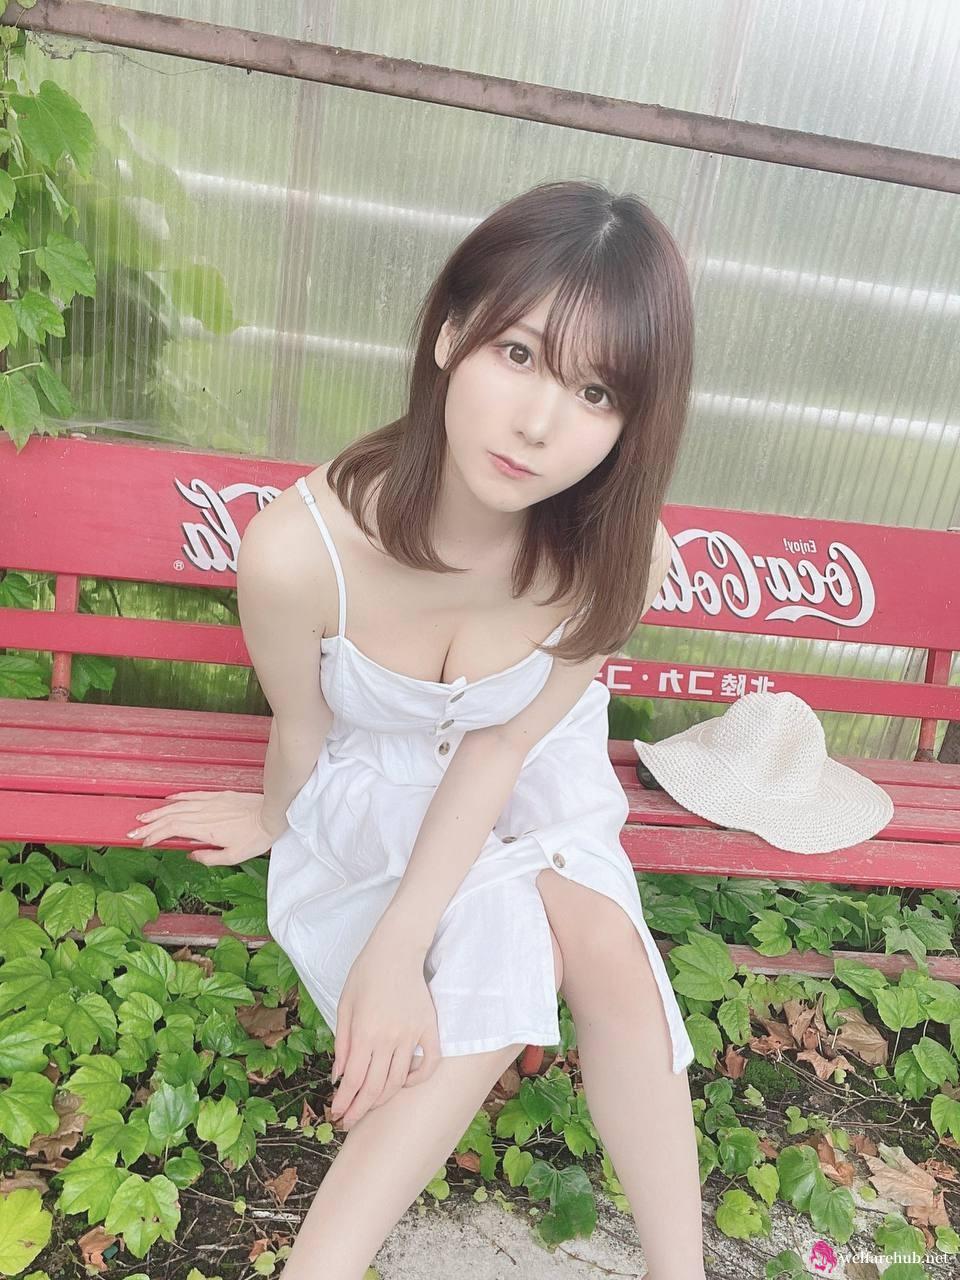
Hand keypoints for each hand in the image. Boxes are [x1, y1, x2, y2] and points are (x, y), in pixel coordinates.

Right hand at [125, 790, 279, 864]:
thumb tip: (191, 855)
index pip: (173, 830)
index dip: (155, 836)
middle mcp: (204, 813)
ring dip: (159, 811)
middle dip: (150, 825)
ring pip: (178, 805)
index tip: (144, 843)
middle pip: (170, 817)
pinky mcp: (218, 795)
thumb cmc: (256, 838)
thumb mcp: (234, 856)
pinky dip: (178, 797)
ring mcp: (211, 802)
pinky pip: (193, 795)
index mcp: (206, 829)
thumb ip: (209, 857)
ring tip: (143, 817)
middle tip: (133, 831)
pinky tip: (168, 800)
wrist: (272, 814)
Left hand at [329, 925, 440, 1128]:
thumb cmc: (366, 973)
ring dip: (383, 1099)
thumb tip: (339, 1076)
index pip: (354, 1081)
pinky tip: (404, 1083)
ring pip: (399, 1081)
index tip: (338, 1114)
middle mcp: (388, 1039)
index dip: (345, 1103)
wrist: (397, 949)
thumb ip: (342, 1043)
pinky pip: (429, 1063)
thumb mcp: (344, 1005)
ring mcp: (411, 1035)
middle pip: (375, 1088)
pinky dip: (418, 1080)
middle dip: (360, 1109)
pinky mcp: (429, 1028)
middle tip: (350, 1120)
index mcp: (364, 1033)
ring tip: (371, 1105)